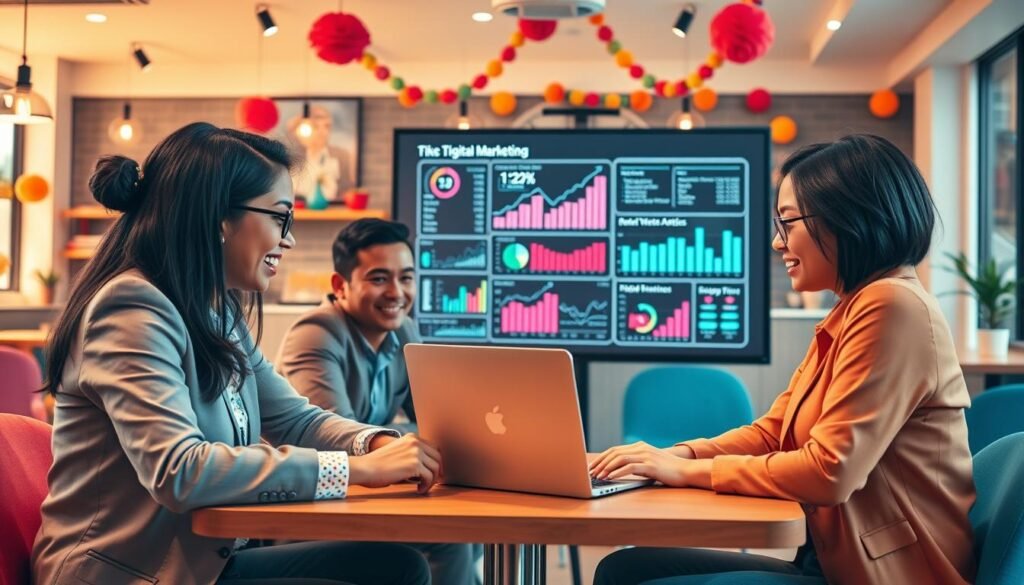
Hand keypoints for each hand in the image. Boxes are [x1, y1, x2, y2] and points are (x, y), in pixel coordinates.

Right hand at [349, 434, 442, 493]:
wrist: (366, 468)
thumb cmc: (378, 464)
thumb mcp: (398, 452)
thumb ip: (412, 454)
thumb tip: (429, 467)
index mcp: (412, 438)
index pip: (434, 448)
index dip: (436, 462)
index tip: (434, 473)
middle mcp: (415, 442)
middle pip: (438, 457)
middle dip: (437, 471)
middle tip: (432, 482)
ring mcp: (416, 452)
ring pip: (435, 468)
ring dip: (432, 480)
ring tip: (423, 487)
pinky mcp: (414, 465)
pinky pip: (429, 477)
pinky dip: (426, 486)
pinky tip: (419, 490)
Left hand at [588, 441, 710, 487]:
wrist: (687, 471)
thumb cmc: (668, 471)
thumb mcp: (649, 464)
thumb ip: (636, 464)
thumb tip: (618, 470)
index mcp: (640, 446)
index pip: (615, 450)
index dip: (602, 458)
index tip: (593, 466)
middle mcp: (641, 448)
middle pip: (614, 453)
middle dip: (600, 463)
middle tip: (591, 472)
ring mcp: (646, 455)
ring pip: (620, 459)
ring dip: (606, 468)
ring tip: (598, 476)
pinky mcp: (650, 465)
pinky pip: (629, 468)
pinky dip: (617, 473)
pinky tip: (610, 478)